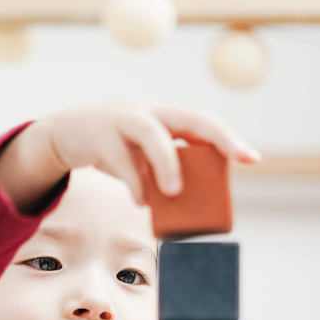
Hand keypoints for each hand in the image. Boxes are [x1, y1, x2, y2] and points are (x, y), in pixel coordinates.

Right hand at [0, 102, 259, 211]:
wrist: (68, 133)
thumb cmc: (116, 148)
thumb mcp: (142, 155)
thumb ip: (163, 172)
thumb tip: (188, 206)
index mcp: (165, 117)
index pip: (204, 122)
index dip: (228, 138)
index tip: (251, 159)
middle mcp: (149, 113)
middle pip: (188, 117)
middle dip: (216, 136)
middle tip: (233, 159)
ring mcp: (122, 120)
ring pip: (150, 133)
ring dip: (166, 161)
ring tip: (175, 192)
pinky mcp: (99, 136)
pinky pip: (120, 159)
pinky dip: (133, 182)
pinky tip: (142, 203)